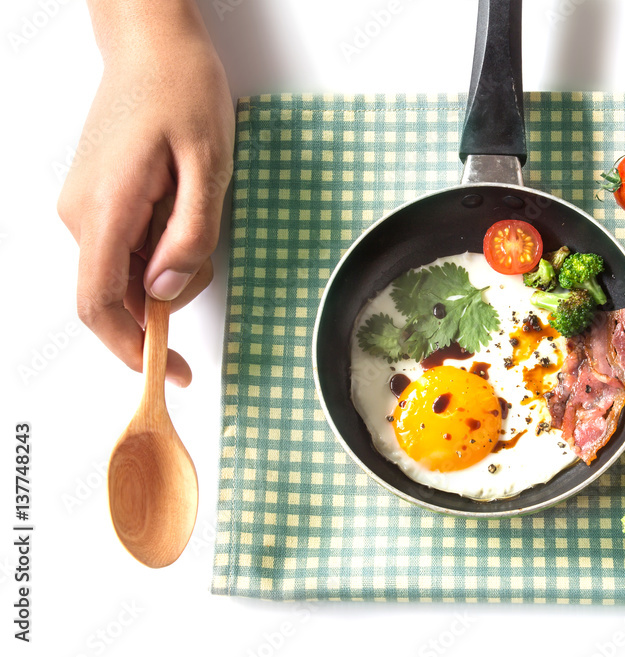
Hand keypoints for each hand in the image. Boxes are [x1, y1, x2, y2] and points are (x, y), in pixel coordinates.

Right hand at [58, 10, 232, 386]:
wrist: (153, 46)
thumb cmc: (182, 92)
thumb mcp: (209, 165)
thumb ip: (191, 235)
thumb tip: (167, 293)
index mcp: (106, 209)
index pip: (100, 304)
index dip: (134, 350)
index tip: (173, 373)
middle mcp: (82, 215)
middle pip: (122, 294)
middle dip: (170, 296)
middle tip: (207, 247)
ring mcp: (84, 208)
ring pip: (127, 272)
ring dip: (169, 266)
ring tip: (195, 207)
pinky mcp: (96, 201)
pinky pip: (126, 248)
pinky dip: (160, 248)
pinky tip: (179, 207)